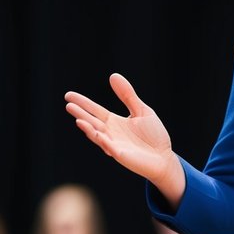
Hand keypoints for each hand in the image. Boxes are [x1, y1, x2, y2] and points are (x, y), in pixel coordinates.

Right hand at [65, 73, 184, 207]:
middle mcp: (110, 133)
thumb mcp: (141, 111)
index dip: (83, 103)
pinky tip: (97, 133)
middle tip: (68, 105)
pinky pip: (110, 147)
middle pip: (92, 121)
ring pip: (97, 136)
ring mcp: (114, 145)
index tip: (68, 95)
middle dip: (80, 114)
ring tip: (78, 120)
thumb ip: (128, 96)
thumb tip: (113, 76)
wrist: (164, 158)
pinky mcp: (121, 155)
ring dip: (88, 128)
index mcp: (114, 122)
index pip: (95, 110)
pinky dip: (103, 141)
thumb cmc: (153, 135)